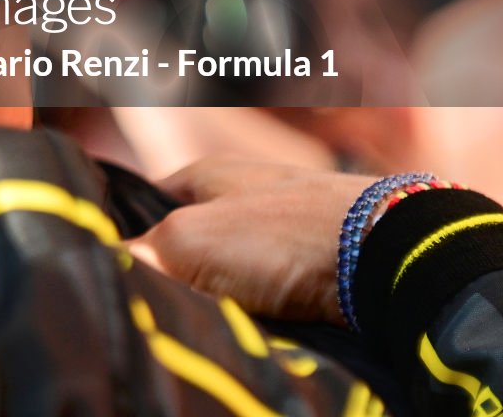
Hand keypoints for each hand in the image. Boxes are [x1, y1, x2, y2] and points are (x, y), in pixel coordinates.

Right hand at [130, 157, 363, 325]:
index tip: (117, 275)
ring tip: (218, 322)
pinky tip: (262, 328)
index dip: (126, 237)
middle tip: (164, 308)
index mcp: (207, 173)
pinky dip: (267, 312)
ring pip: (235, 273)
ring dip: (225, 300)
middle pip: (191, 243)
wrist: (387, 257)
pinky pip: (278, 293)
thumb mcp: (188, 240)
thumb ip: (143, 252)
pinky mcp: (326, 264)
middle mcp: (247, 195)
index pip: (145, 203)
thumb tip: (115, 266)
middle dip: (177, 276)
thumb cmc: (280, 236)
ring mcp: (289, 228)